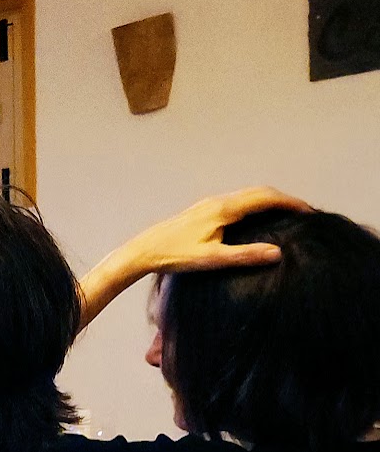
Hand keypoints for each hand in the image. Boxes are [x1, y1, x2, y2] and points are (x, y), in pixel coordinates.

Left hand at [80, 187, 310, 328]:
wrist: (142, 251)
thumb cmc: (174, 256)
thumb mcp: (212, 259)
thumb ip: (245, 255)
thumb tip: (277, 252)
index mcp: (223, 209)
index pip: (265, 198)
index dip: (290, 202)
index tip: (310, 211)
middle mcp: (217, 201)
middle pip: (259, 192)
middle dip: (284, 199)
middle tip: (304, 212)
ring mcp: (209, 204)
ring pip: (247, 195)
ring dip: (269, 200)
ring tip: (287, 213)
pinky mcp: (203, 210)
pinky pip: (237, 201)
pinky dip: (255, 204)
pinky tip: (257, 219)